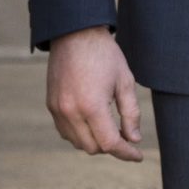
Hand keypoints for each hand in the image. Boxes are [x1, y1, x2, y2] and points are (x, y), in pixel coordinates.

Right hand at [47, 27, 142, 162]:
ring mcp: (58, 110)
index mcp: (92, 106)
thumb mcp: (125, 82)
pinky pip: (65, 132)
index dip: (127, 153)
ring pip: (77, 142)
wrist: (74, 33)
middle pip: (93, 148)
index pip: (110, 143)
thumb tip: (133, 139)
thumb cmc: (104, 54)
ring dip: (94, 141)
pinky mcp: (51, 105)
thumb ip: (131, 114)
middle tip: (125, 136)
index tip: (138, 155)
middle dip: (111, 147)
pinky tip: (92, 122)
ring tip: (109, 128)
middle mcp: (71, 112)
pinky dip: (80, 134)